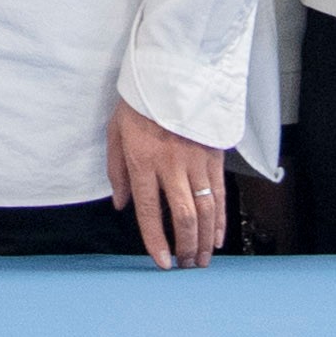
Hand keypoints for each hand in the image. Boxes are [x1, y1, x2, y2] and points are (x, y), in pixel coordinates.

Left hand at [108, 102, 229, 269]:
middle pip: (183, 216)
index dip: (156, 241)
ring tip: (202, 259)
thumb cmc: (140, 101)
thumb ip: (117, 171)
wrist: (174, 71)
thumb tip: (122, 205)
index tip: (161, 263)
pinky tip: (217, 236)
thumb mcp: (115, 131)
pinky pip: (220, 194)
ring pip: (206, 209)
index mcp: (143, 160)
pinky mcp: (214, 155)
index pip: (149, 210)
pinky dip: (220, 219)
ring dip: (204, 239)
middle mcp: (171, 164)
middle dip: (186, 247)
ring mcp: (196, 160)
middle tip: (187, 265)